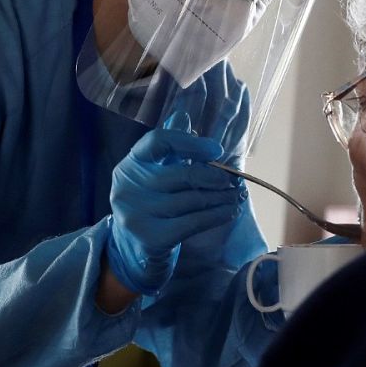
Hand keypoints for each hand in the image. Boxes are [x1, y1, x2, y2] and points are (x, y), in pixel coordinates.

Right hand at [105, 121, 244, 295]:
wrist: (133, 249)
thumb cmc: (152, 204)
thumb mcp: (157, 172)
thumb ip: (170, 147)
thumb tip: (184, 117)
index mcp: (131, 162)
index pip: (159, 141)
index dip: (190, 143)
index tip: (217, 150)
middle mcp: (128, 185)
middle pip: (180, 174)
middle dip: (214, 176)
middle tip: (234, 180)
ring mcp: (137, 213)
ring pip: (191, 200)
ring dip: (221, 198)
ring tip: (237, 196)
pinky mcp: (151, 237)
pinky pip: (193, 222)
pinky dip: (217, 215)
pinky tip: (230, 211)